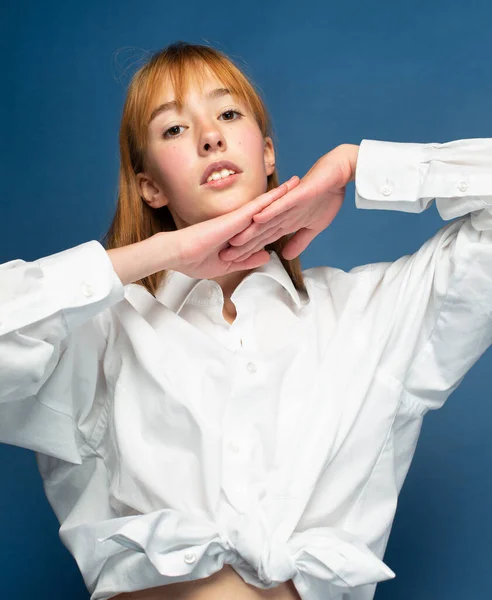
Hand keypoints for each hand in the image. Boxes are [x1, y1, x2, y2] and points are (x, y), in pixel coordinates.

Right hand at [164, 176, 300, 279]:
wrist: (177, 254)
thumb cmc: (193, 261)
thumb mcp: (227, 265)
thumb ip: (247, 259)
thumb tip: (266, 255)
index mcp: (237, 234)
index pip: (260, 224)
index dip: (275, 216)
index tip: (288, 209)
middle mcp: (239, 223)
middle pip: (266, 209)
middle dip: (282, 198)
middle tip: (299, 187)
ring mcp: (238, 218)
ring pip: (265, 203)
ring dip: (282, 192)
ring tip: (298, 182)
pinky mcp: (236, 217)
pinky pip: (259, 206)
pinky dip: (273, 198)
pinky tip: (287, 190)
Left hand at [218, 144, 358, 261]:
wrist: (338, 173)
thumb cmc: (325, 196)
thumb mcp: (313, 227)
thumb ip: (298, 241)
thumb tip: (285, 256)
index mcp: (284, 221)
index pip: (263, 239)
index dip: (249, 252)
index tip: (234, 263)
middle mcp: (281, 213)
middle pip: (259, 232)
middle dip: (243, 245)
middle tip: (225, 257)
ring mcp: (287, 203)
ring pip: (265, 220)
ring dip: (250, 230)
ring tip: (234, 241)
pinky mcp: (296, 195)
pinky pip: (282, 204)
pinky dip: (271, 211)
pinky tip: (258, 218)